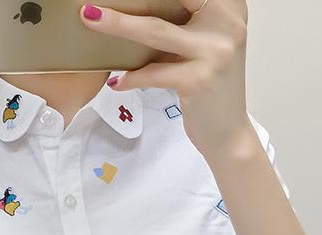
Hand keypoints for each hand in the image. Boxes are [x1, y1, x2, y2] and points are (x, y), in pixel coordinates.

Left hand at [79, 0, 251, 155]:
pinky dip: (132, 77)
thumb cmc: (210, 88)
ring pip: (155, 31)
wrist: (229, 134)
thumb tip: (136, 9)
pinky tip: (117, 82)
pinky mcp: (198, 81)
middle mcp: (227, 24)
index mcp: (229, 8)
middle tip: (96, 0)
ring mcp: (214, 53)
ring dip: (118, 24)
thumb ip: (184, 24)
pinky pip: (154, 73)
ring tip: (91, 19)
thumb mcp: (204, 47)